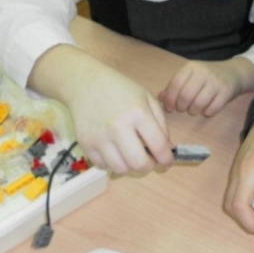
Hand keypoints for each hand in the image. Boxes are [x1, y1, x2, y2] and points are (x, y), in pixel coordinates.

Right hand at [28, 45, 173, 173]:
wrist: (85, 83)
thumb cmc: (120, 89)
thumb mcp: (146, 98)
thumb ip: (161, 124)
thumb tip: (166, 149)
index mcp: (138, 113)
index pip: (158, 146)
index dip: (166, 158)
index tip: (167, 161)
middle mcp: (118, 127)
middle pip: (139, 164)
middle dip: (149, 166)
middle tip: (149, 160)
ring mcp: (99, 137)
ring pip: (121, 169)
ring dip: (130, 166)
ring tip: (131, 153)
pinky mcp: (85, 144)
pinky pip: (104, 165)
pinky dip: (113, 162)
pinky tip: (115, 150)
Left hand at [159, 58, 253, 116]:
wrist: (234, 73)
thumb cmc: (208, 77)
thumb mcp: (191, 76)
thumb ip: (175, 85)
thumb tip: (160, 97)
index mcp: (191, 67)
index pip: (175, 85)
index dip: (170, 100)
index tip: (169, 107)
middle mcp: (203, 72)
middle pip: (186, 96)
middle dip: (181, 107)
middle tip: (183, 109)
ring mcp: (216, 82)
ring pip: (199, 103)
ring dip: (193, 111)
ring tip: (194, 110)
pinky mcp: (227, 92)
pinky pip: (212, 108)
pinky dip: (207, 112)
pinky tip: (206, 109)